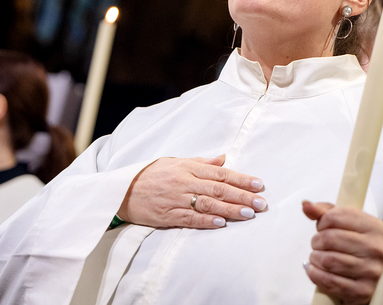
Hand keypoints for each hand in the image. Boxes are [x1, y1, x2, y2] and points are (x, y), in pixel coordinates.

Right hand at [117, 155, 266, 228]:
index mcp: (187, 168)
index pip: (220, 173)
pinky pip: (190, 219)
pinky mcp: (167, 215)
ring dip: (230, 210)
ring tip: (248, 214)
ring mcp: (175, 199)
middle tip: (261, 203)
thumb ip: (201, 162)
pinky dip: (206, 222)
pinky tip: (221, 224)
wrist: (121, 190)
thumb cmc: (151, 174)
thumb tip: (223, 158)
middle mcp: (184, 182)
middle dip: (242, 196)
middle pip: (218, 189)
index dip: (241, 179)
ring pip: (208, 205)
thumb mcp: (175, 162)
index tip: (258, 185)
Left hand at [302, 201, 382, 304]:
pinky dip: (316, 275)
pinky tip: (316, 270)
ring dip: (315, 258)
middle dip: (316, 241)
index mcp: (374, 227)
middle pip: (330, 239)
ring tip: (317, 257)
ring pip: (328, 260)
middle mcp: (376, 248)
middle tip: (317, 244)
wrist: (364, 275)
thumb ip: (323, 212)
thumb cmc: (352, 246)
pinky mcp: (363, 291)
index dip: (322, 222)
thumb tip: (306, 205)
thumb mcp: (342, 223)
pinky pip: (329, 281)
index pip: (335, 216)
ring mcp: (371, 270)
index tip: (322, 227)